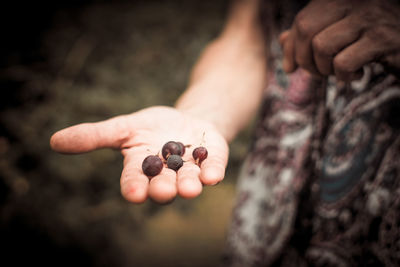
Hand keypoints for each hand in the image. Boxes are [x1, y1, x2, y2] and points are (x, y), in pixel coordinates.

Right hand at [50, 106, 228, 203]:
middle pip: (163, 186)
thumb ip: (94, 136)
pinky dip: (213, 172)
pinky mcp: (212, 161)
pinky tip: (214, 175)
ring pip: (188, 182)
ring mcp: (190, 169)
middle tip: (163, 190)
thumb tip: (54, 141)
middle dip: (163, 189)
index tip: (133, 194)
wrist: (186, 120)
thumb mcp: (123, 127)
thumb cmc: (151, 128)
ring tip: (189, 188)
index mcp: (142, 168)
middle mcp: (166, 174)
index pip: (135, 181)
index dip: (134, 187)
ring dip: (188, 186)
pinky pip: (213, 168)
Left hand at [280, 0, 399, 80]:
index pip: (301, 21)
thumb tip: (281, 40)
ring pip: (322, 46)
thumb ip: (310, 34)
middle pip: (306, 30)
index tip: (291, 67)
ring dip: (325, 69)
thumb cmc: (372, 41)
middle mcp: (354, 1)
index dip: (291, 48)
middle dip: (305, 60)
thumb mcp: (338, 34)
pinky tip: (358, 75)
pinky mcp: (382, 39)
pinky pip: (344, 63)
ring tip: (339, 72)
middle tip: (319, 72)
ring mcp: (370, 17)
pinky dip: (345, 77)